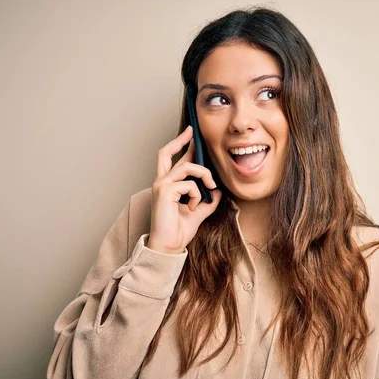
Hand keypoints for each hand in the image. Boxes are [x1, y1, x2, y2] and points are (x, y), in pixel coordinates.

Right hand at [147, 125, 221, 253]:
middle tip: (193, 132)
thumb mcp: (199, 211)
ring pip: (187, 168)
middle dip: (181, 140)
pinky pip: (188, 185)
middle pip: (167, 152)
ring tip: (210, 186)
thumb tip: (217, 190)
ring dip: (203, 175)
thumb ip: (207, 200)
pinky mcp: (164, 192)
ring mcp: (161, 186)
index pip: (171, 159)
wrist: (169, 246)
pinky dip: (196, 195)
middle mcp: (161, 182)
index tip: (191, 134)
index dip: (180, 144)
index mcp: (167, 185)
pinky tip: (193, 206)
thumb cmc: (178, 230)